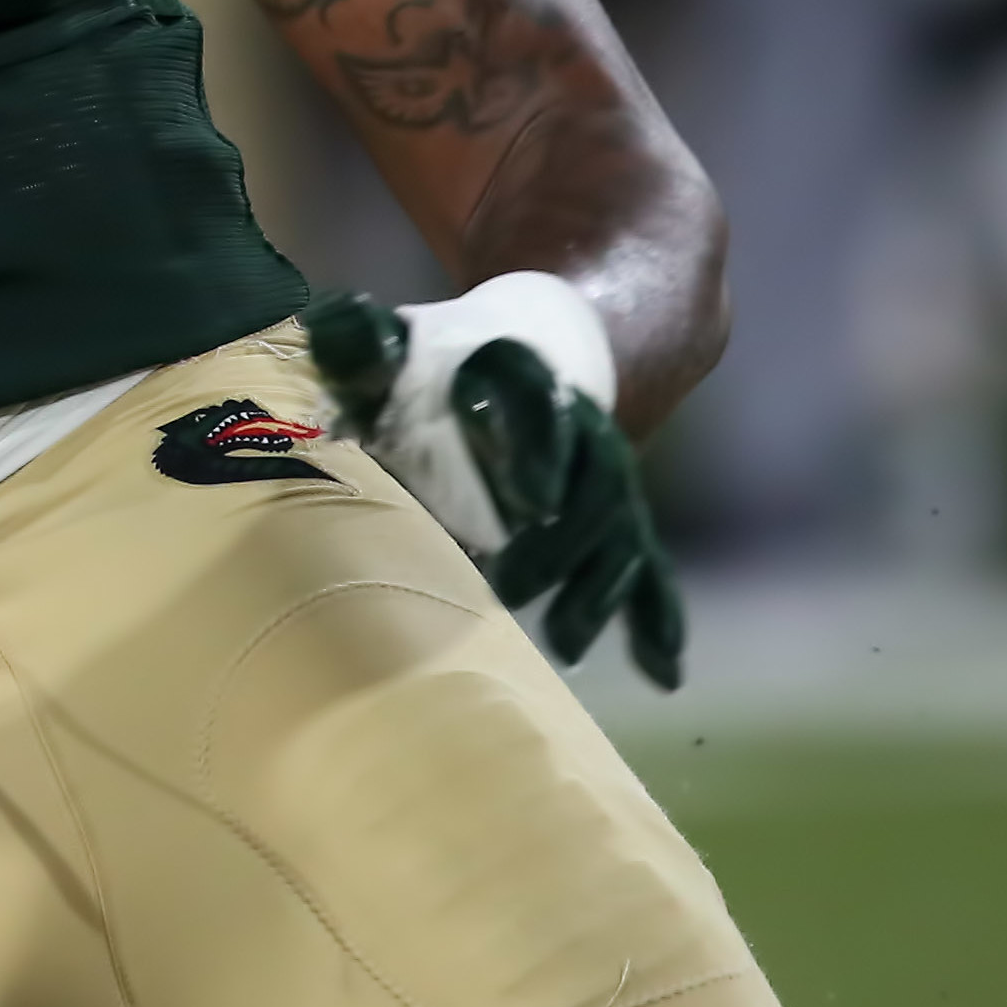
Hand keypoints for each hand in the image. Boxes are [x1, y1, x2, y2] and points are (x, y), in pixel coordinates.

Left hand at [304, 290, 686, 689]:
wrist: (521, 348)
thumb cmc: (437, 359)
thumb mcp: (394, 342)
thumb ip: (364, 341)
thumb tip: (345, 331)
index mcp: (522, 374)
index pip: (541, 404)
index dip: (541, 449)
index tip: (531, 501)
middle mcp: (579, 426)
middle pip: (595, 484)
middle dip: (562, 542)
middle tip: (510, 590)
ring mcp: (604, 477)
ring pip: (622, 534)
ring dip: (600, 591)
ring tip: (566, 646)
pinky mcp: (618, 523)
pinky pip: (648, 570)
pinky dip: (656, 619)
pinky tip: (661, 675)